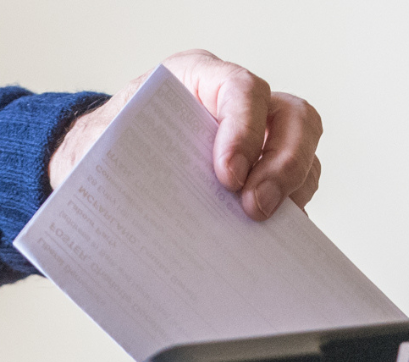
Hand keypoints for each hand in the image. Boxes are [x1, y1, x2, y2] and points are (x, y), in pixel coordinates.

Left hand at [48, 50, 322, 220]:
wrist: (103, 163)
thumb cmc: (108, 147)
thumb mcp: (106, 145)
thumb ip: (126, 158)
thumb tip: (145, 201)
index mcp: (198, 77)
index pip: (243, 90)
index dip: (245, 130)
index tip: (228, 176)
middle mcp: (239, 102)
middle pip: (293, 117)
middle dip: (282, 165)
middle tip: (254, 209)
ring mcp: (261, 135)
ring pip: (305, 149)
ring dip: (292, 189)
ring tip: (262, 225)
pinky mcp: (266, 172)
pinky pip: (298, 185)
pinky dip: (290, 208)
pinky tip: (268, 237)